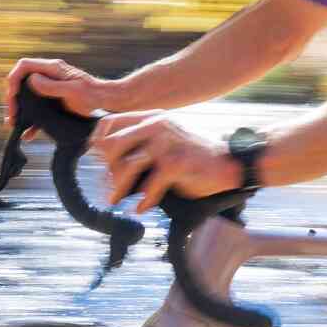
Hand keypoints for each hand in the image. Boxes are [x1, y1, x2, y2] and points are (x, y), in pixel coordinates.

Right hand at [2, 57, 112, 131]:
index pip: (24, 66)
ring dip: (19, 111)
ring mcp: (49, 89)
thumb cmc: (93, 94)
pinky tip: (26, 134)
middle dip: (13, 99)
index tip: (13, 95)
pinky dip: (30, 121)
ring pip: (27, 98)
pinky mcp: (52, 102)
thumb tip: (32, 80)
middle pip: (21, 83)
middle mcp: (48, 76)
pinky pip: (37, 110)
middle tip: (11, 115)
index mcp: (52, 68)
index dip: (14, 78)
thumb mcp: (73, 90)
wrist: (106, 102)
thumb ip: (53, 86)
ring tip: (13, 125)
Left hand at [89, 112, 243, 212]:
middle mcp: (156, 125)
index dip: (97, 143)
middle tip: (108, 186)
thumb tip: (111, 161)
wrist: (230, 161)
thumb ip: (144, 141)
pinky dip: (143, 200)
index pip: (109, 123)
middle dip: (105, 169)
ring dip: (118, 188)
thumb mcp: (168, 138)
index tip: (96, 161)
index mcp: (151, 117)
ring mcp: (166, 143)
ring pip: (126, 166)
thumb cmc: (196, 154)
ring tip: (116, 200)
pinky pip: (149, 185)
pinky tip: (141, 208)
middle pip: (111, 144)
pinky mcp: (176, 163)